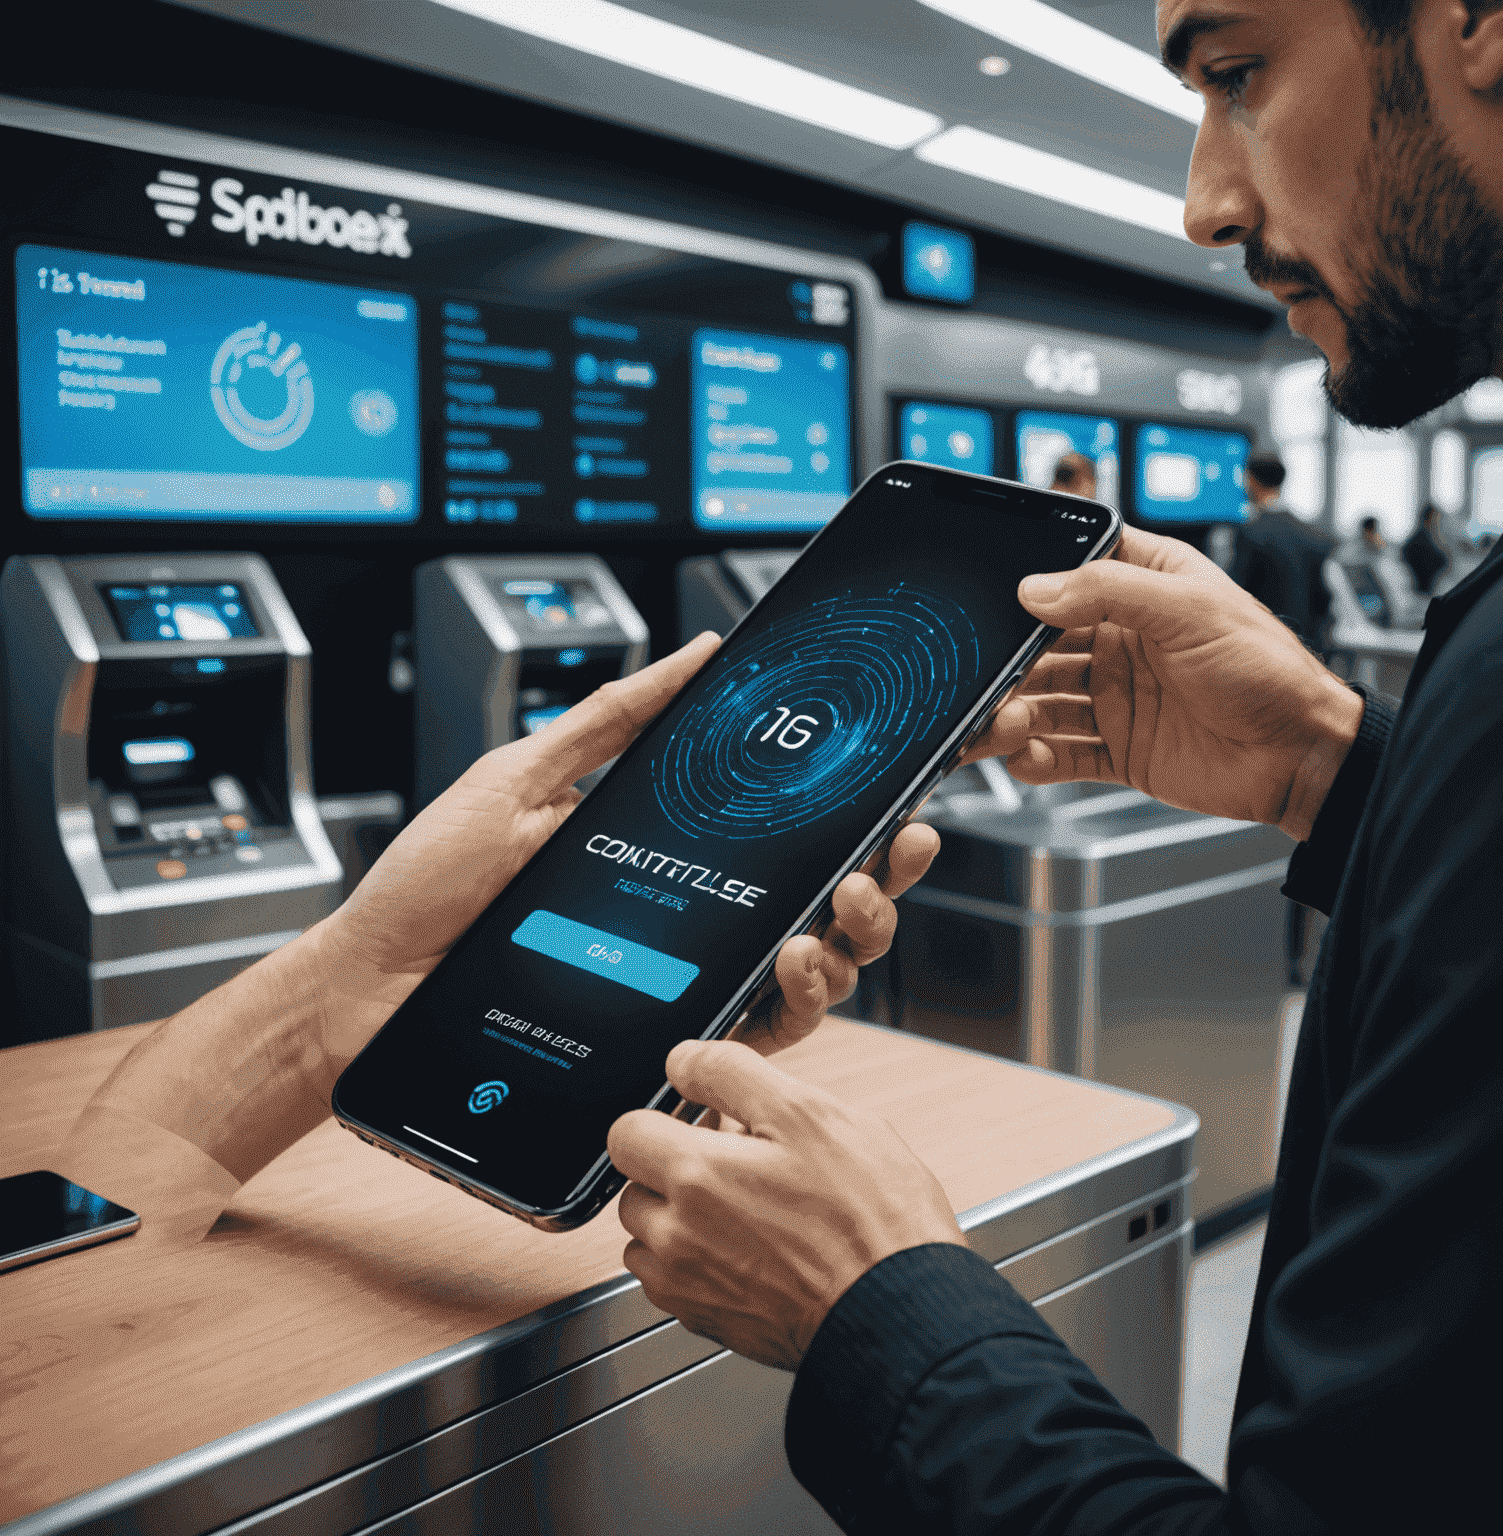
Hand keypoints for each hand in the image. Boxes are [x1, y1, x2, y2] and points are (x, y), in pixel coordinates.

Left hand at [311, 633, 938, 1080]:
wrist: (367, 984)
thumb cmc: (433, 886)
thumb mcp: (523, 778)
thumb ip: (610, 721)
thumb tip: (693, 654)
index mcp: (670, 855)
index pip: (785, 838)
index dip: (854, 821)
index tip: (896, 795)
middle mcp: (690, 925)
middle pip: (820, 910)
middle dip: (880, 881)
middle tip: (895, 849)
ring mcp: (679, 988)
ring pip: (807, 978)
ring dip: (848, 941)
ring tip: (840, 907)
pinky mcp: (657, 1043)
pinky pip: (750, 1038)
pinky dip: (792, 1009)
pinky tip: (795, 967)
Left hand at [610, 1039, 964, 1369]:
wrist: (901, 1311)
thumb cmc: (871, 1219)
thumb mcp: (811, 1113)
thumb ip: (731, 1074)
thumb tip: (683, 1061)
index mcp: (696, 1176)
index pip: (626, 1129)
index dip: (667, 1114)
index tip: (702, 1118)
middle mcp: (677, 1237)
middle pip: (635, 1184)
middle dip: (674, 1165)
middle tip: (736, 1160)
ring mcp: (689, 1286)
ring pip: (651, 1235)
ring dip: (680, 1216)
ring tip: (746, 1205)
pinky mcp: (709, 1321)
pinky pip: (673, 1280)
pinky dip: (697, 1259)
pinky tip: (750, 1245)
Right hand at [965, 526, 1363, 836]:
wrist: (1302, 758)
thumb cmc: (1269, 671)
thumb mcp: (1193, 609)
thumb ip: (1111, 592)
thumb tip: (1038, 589)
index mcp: (1143, 588)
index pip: (1071, 570)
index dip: (1031, 581)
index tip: (996, 599)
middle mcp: (1121, 640)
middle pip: (1040, 644)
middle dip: (1006, 660)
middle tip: (984, 676)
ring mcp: (1115, 696)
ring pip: (1040, 701)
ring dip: (1012, 711)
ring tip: (1001, 722)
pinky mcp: (1116, 749)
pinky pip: (1059, 753)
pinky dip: (1033, 757)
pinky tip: (1025, 755)